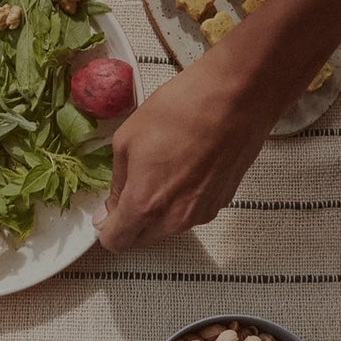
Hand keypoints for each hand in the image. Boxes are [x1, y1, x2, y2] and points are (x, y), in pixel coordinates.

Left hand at [93, 53, 274, 250]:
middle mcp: (175, 219)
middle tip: (133, 184)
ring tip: (163, 168)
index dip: (107, 227)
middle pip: (143, 238)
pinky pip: (192, 212)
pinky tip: (186, 166)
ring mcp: (202, 213)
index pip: (118, 241)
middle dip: (133, 220)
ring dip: (159, 209)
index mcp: (144, 204)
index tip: (106, 212)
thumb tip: (109, 209)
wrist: (234, 99)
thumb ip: (117, 183)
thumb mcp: (127, 140)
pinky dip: (184, 199)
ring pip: (169, 227)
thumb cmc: (178, 112)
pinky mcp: (222, 202)